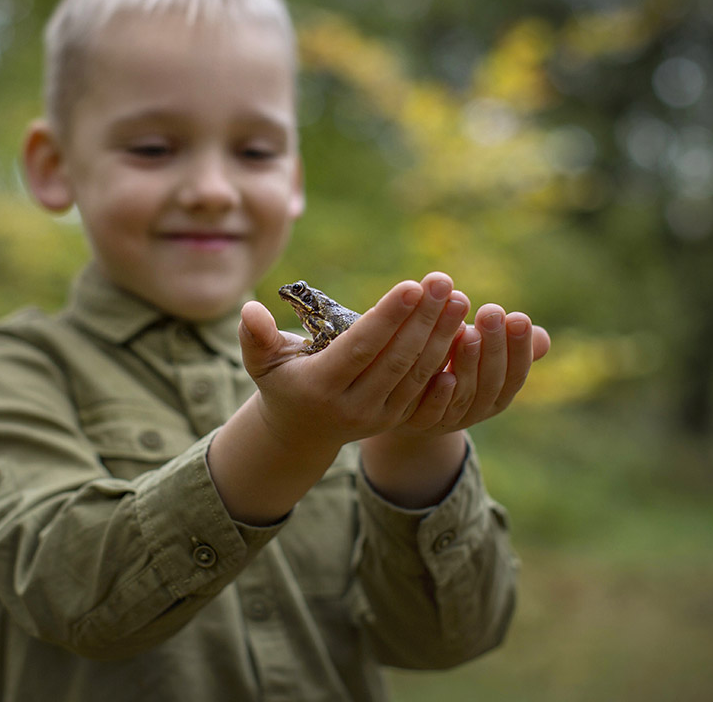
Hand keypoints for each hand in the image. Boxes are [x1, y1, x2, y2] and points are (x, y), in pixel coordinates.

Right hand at [238, 273, 469, 449]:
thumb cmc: (281, 380)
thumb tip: (250, 309)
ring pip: (418, 373)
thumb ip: (255, 336)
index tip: (412, 286)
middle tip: (444, 281)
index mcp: (320, 386)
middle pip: (397, 359)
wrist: (301, 431)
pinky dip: (447, 358)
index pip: (361, 348)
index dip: (387, 318)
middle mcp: (353, 406)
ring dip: (442, 335)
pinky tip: (462, 329)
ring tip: (458, 299)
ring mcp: (379, 416)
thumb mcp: (262, 360)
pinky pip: (427, 387)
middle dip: (424, 319)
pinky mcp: (397, 419)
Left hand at [385, 302, 550, 437]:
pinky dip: (440, 396)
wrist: (406, 404)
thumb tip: (542, 337)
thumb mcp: (480, 354)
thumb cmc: (451, 367)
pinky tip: (444, 374)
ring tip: (467, 332)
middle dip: (494, 347)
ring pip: (463, 395)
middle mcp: (475, 410)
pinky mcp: (416, 422)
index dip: (519, 348)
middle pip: (491, 382)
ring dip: (468, 364)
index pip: (515, 373)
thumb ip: (505, 345)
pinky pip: (431, 413)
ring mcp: (447, 419)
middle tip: (492, 312)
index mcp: (496, 394)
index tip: (518, 316)